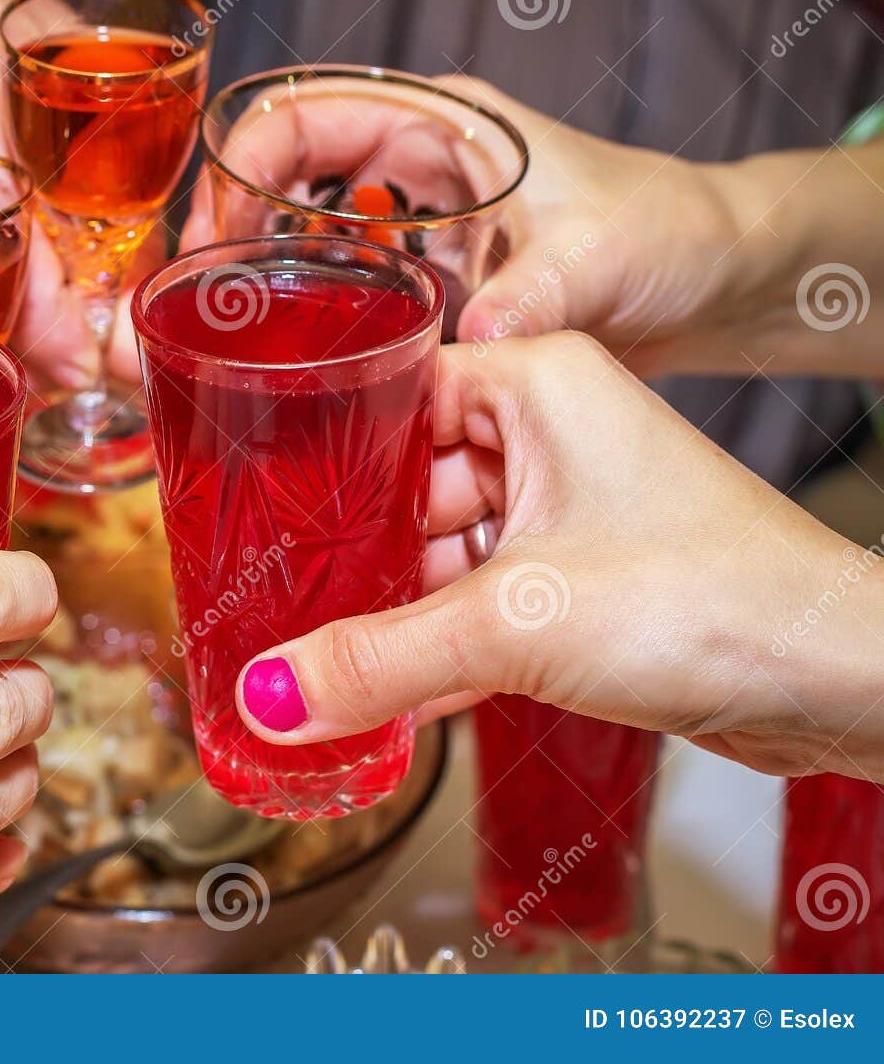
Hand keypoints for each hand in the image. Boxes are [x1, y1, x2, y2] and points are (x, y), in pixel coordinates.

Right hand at [180, 74, 752, 376]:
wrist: (707, 279)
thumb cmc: (663, 230)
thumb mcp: (602, 255)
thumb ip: (539, 290)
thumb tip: (477, 334)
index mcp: (440, 124)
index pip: (303, 117)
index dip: (240, 170)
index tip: (212, 241)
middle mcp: (412, 169)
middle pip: (279, 182)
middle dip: (222, 235)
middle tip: (188, 308)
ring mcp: (414, 231)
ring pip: (303, 243)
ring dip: (258, 290)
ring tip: (212, 351)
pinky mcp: (425, 287)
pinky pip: (343, 298)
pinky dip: (307, 331)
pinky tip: (287, 380)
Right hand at [233, 333, 883, 780]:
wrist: (838, 679)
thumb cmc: (710, 598)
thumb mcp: (512, 624)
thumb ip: (377, 660)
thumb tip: (265, 696)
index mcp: (535, 381)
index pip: (391, 393)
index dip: (322, 448)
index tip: (253, 498)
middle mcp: (552, 431)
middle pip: (410, 482)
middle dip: (352, 550)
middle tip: (271, 597)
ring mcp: (573, 507)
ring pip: (445, 552)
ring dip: (394, 611)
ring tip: (315, 657)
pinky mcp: (588, 578)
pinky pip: (484, 601)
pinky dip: (442, 646)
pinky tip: (388, 697)